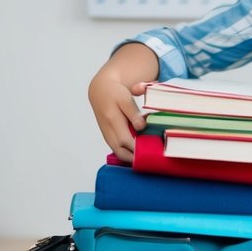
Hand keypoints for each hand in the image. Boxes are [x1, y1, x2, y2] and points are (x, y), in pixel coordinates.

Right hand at [87, 43, 158, 162]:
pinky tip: (138, 152)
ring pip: (118, 153)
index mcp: (112, 121)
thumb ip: (133, 114)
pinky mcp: (108, 136)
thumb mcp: (126, 99)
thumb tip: (140, 127)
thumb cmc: (115, 93)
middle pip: (121, 152)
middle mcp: (108, 131)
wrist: (100, 90)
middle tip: (150, 160)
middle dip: (135, 159)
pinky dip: (127, 153)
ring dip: (131, 158)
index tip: (150, 154)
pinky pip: (117, 149)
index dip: (137, 150)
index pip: (126, 142)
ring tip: (146, 158)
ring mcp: (107, 135)